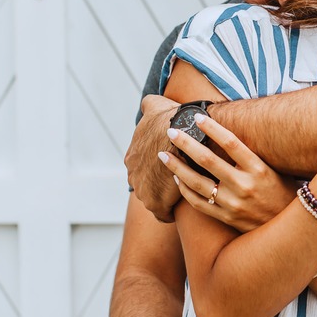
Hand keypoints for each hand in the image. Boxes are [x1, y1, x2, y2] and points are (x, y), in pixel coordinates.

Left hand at [126, 94, 180, 221]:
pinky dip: (170, 211)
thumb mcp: (154, 106)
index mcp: (132, 157)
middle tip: (176, 180)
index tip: (169, 164)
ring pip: (153, 199)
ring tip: (183, 193)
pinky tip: (182, 206)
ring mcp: (143, 191)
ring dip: (165, 197)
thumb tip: (147, 103)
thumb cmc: (168, 120)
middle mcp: (133, 175)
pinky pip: (162, 214)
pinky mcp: (156, 204)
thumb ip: (148, 105)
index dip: (155, 165)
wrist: (180, 136)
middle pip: (145, 184)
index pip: (141, 166)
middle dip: (157, 184)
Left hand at [161, 114, 297, 231]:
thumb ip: (251, 156)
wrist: (291, 227)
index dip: (212, 127)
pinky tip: (177, 179)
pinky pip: (198, 203)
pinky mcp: (227, 218)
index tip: (196, 116)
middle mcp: (245, 185)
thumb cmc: (282, 192)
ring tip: (164, 155)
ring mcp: (233, 203)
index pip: (231, 142)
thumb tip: (226, 134)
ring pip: (197, 183)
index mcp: (259, 169)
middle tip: (171, 131)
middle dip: (185, 143)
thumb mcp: (273, 169)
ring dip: (177, 167)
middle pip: (207, 160)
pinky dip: (185, 190)